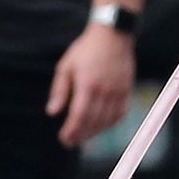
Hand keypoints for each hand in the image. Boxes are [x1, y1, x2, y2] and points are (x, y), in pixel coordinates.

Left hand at [47, 22, 135, 147]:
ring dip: (95, 132)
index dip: (71, 130)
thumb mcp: (65, 66)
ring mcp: (117, 91)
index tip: (64, 138)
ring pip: (107, 121)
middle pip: (93, 122)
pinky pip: (120, 114)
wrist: (113, 36)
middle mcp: (104, 91)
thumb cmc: (85, 50)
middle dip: (81, 135)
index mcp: (87, 84)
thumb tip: (52, 112)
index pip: (79, 115)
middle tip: (70, 142)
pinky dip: (110, 123)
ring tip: (83, 136)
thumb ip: (59, 91)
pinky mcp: (126, 90)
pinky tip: (101, 126)